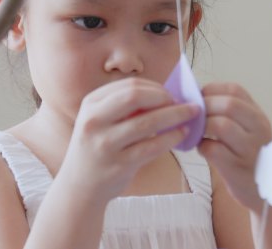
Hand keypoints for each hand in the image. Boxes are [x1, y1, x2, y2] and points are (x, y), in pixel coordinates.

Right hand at [57, 77, 198, 202]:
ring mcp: (105, 144)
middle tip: (182, 103)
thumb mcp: (100, 120)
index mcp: (91, 104)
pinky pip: (152, 147)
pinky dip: (171, 138)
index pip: (129, 85)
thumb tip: (165, 94)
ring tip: (191, 115)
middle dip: (165, 97)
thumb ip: (125, 106)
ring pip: (147, 122)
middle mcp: (94, 121)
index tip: (171, 94)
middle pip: (135, 97)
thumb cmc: (98, 147)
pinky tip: (182, 134)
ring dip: (175, 116)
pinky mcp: (118, 165)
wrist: (80, 186)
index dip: (155, 87)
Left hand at [198, 82, 271, 213]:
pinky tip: (201, 148)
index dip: (212, 90)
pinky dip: (201, 146)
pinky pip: (213, 149)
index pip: (235, 90)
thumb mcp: (249, 130)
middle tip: (193, 115)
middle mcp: (258, 129)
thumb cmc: (248, 156)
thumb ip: (230, 114)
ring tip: (196, 131)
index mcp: (258, 115)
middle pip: (228, 105)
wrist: (265, 191)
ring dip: (201, 126)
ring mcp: (250, 149)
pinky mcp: (237, 168)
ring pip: (221, 125)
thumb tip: (194, 98)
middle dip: (204, 107)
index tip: (198, 98)